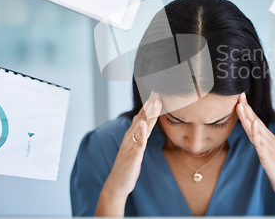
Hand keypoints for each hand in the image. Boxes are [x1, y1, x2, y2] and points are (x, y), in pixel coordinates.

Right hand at [95, 93, 161, 215]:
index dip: (149, 104)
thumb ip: (137, 133)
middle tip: (158, 90)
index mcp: (131, 135)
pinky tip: (144, 123)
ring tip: (155, 101)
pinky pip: (138, 142)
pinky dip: (141, 132)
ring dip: (149, 113)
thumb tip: (140, 119)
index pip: (141, 116)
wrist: (117, 184)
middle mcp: (130, 137)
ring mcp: (131, 145)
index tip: (156, 92)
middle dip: (150, 104)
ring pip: (142, 126)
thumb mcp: (133, 146)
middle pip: (142, 117)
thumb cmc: (127, 166)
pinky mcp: (134, 155)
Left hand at [235, 93, 274, 215]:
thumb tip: (251, 133)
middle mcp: (268, 140)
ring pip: (256, 130)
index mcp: (266, 138)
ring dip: (249, 117)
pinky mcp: (268, 157)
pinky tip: (253, 125)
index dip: (247, 109)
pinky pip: (261, 144)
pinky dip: (257, 133)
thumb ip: (259, 141)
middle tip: (239, 95)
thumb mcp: (265, 152)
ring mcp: (268, 148)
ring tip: (242, 105)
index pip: (254, 121)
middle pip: (254, 121)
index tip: (239, 98)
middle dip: (246, 108)